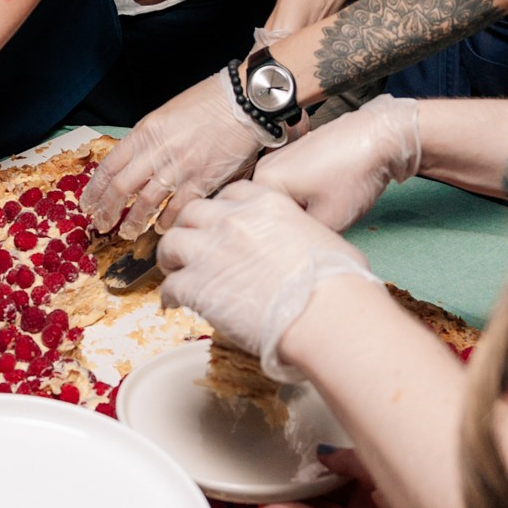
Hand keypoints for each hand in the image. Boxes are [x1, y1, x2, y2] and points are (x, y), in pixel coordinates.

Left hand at [81, 70, 272, 241]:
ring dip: (135, 221)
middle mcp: (158, 151)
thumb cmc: (208, 104)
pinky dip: (167, 222)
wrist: (242, 102)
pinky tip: (162, 228)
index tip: (88, 204)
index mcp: (145, 132)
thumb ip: (147, 141)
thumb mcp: (166, 115)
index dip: (95, 190)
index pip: (109, 166)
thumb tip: (131, 166)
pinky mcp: (203, 180)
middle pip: (121, 188)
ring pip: (146, 203)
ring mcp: (180, 167)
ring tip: (129, 232)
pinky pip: (178, 208)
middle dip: (108, 211)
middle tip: (102, 224)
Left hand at [156, 179, 380, 377]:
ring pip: (173, 243)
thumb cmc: (338, 282)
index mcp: (266, 203)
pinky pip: (172, 284)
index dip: (222, 211)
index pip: (231, 194)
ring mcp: (212, 250)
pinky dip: (170, 294)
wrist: (326, 313)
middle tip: (192, 246)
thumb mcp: (322, 237)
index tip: (221, 224)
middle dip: (190, 228)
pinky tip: (175, 302)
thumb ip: (297, 234)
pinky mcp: (198, 284)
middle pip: (194, 212)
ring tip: (174, 271)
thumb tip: (300, 250)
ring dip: (172, 257)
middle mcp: (234, 220)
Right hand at [255, 96, 420, 229]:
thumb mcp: (329, 221)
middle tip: (321, 229)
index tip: (310, 242)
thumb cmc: (354, 172)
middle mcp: (266, 166)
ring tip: (328, 211)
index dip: (291, 237)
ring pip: (289, 199)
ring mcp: (283, 158)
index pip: (267, 223)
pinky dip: (312, 196)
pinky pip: (298, 186)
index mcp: (264, 181)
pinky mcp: (300, 156)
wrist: (380, 138)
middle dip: (297, 222)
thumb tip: (299, 245)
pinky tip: (331, 197)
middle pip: (276, 210)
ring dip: (305, 209)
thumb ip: (305, 238)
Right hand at [265, 451, 445, 507]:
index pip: (345, 462)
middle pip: (327, 483)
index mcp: (379, 478)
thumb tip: (322, 455)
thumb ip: (352, 462)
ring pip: (316, 504)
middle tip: (275, 460)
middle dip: (303, 473)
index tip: (299, 440)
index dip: (325, 454)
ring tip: (265, 483)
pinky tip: (273, 506)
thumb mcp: (384, 474)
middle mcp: (365, 499)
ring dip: (291, 495)